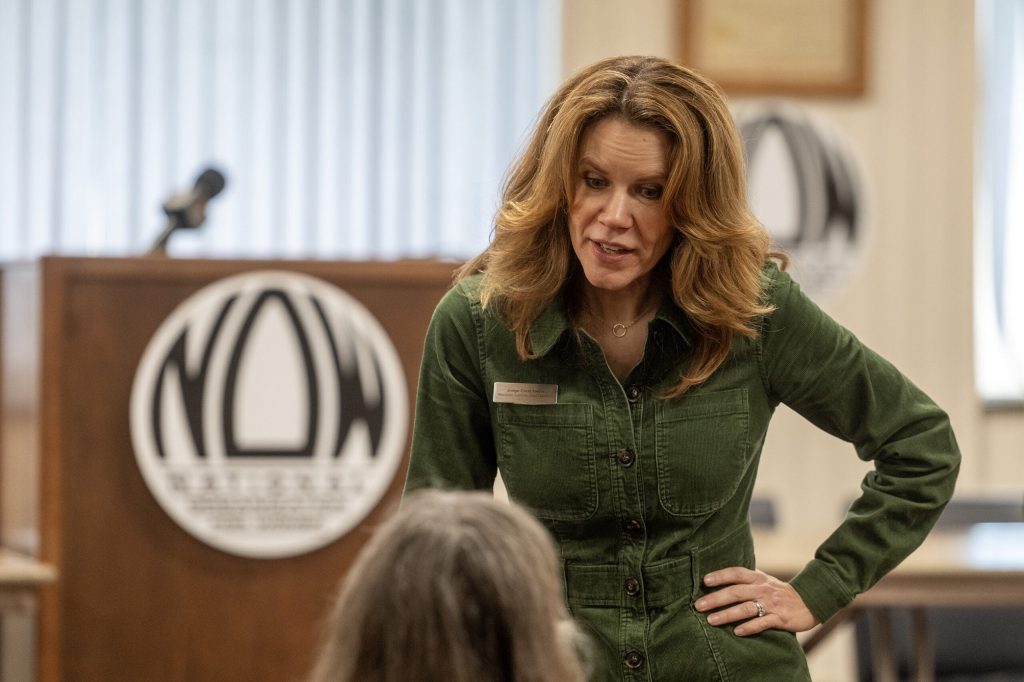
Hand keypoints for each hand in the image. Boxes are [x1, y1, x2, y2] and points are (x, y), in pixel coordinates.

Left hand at [693, 567, 818, 635]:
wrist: (810, 602)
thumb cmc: (780, 592)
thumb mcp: (765, 580)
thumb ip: (746, 579)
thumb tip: (720, 577)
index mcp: (758, 578)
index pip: (736, 573)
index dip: (720, 576)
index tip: (705, 581)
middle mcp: (763, 589)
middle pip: (736, 592)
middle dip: (716, 599)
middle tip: (698, 605)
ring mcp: (772, 604)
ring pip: (746, 608)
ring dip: (727, 615)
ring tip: (711, 620)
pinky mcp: (781, 618)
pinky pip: (762, 623)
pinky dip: (749, 627)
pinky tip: (737, 632)